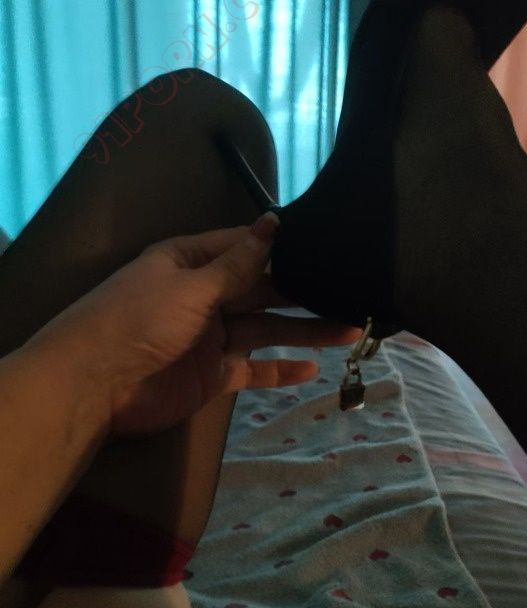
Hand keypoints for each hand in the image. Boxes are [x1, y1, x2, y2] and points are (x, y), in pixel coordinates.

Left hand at [43, 214, 362, 439]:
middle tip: (350, 292)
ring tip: (349, 329)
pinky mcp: (211, 375)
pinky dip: (280, 370)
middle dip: (303, 292)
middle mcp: (203, 295)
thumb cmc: (139, 320)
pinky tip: (312, 369)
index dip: (283, 245)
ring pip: (265, 329)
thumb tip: (273, 222)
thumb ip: (238, 264)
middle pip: (262, 289)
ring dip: (304, 330)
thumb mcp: (191, 285)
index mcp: (191, 261)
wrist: (94, 385)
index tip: (327, 242)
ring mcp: (209, 337)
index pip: (245, 247)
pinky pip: (252, 368)